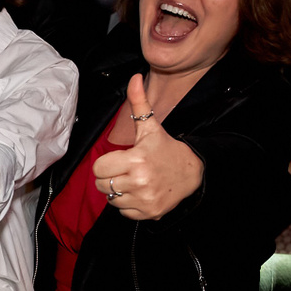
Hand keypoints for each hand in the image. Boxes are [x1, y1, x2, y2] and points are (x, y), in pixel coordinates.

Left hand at [93, 75, 204, 219]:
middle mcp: (140, 181)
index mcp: (137, 159)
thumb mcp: (151, 127)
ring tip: (133, 181)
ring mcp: (145, 199)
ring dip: (118, 191)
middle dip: (109, 177)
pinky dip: (128, 205)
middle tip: (125, 170)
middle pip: (101, 185)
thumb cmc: (166, 149)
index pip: (99, 168)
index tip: (118, 159)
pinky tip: (140, 192)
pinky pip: (123, 212)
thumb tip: (134, 78)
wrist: (192, 171)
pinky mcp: (149, 213)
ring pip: (111, 199)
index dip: (105, 163)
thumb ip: (139, 103)